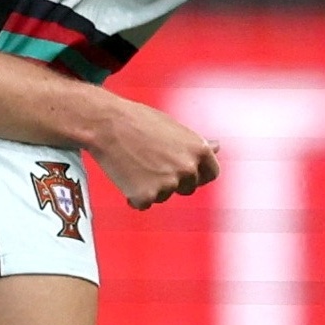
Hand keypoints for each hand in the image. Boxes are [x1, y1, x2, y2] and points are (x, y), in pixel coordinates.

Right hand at [89, 99, 220, 210]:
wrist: (106, 124)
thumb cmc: (138, 121)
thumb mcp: (173, 128)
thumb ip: (195, 144)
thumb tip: (217, 147)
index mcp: (199, 150)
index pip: (211, 174)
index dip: (196, 174)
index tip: (182, 171)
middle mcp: (188, 169)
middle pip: (187, 188)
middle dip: (172, 181)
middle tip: (149, 162)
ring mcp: (168, 185)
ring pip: (163, 196)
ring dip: (150, 187)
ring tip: (134, 163)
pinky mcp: (146, 197)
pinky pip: (142, 204)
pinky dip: (133, 196)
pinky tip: (124, 175)